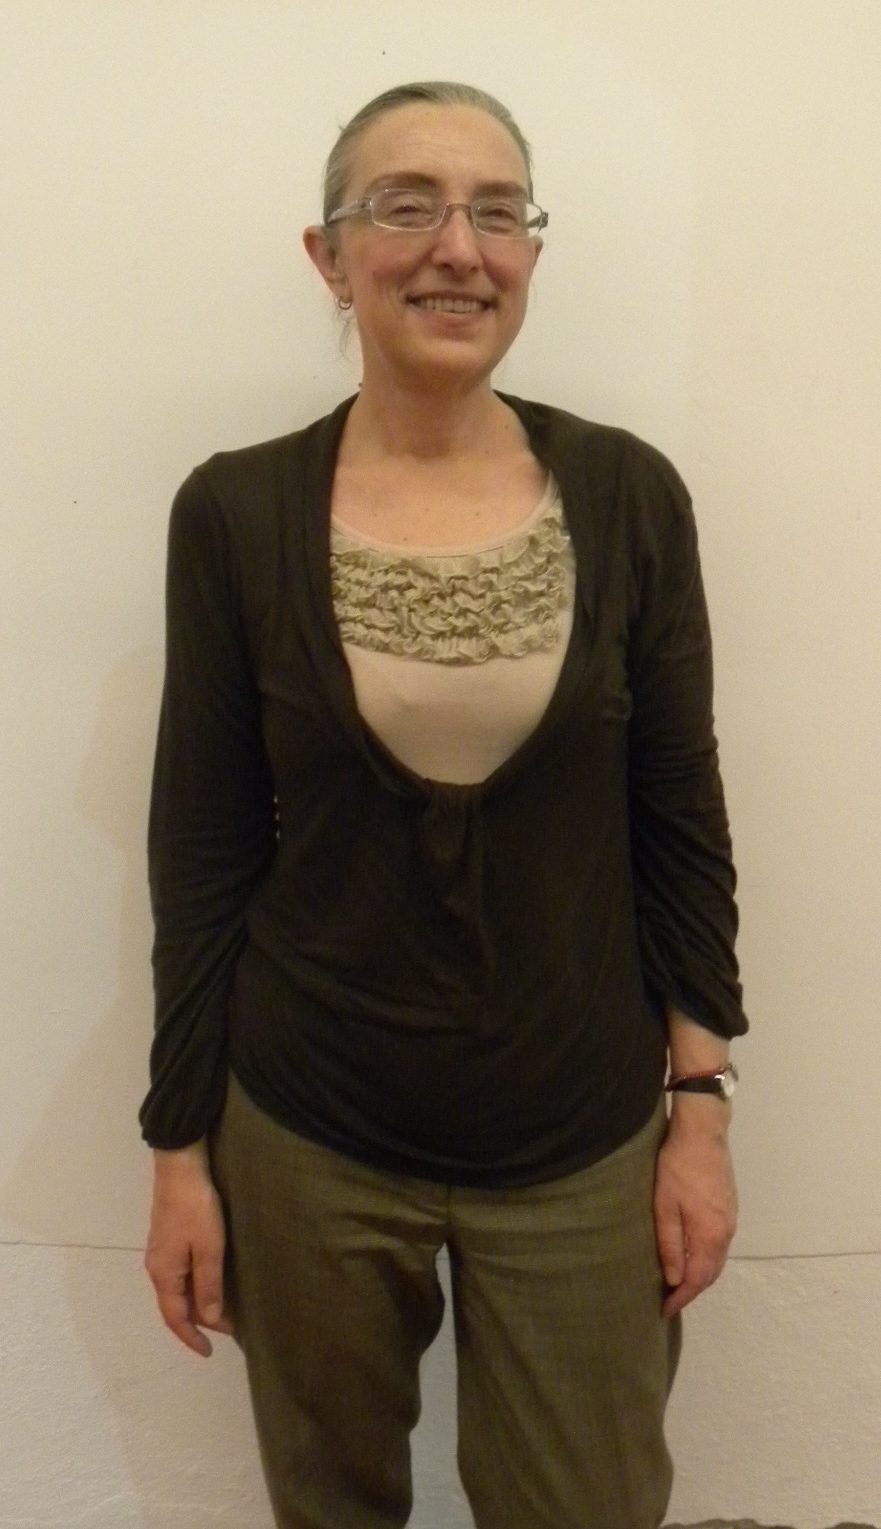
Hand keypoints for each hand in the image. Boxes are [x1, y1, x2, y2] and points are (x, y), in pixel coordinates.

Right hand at [144, 1141, 233, 1356]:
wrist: (181, 1168)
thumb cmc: (196, 1209)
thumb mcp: (208, 1249)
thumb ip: (208, 1285)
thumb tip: (209, 1318)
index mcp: (163, 1274)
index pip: (175, 1318)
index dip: (192, 1338)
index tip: (210, 1353)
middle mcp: (157, 1268)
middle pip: (176, 1306)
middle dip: (199, 1322)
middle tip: (229, 1329)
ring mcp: (161, 1253)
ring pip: (178, 1290)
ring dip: (198, 1304)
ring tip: (224, 1310)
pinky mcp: (168, 1240)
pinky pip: (179, 1275)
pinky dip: (195, 1287)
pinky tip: (211, 1283)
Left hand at [653, 1101, 737, 1318]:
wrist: (703, 1131)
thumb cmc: (678, 1167)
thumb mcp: (664, 1206)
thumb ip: (670, 1244)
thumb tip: (674, 1279)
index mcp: (711, 1234)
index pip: (698, 1279)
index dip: (681, 1297)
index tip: (664, 1310)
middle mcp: (727, 1232)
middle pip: (712, 1273)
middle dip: (692, 1290)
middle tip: (670, 1300)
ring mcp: (731, 1219)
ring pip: (717, 1259)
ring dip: (700, 1274)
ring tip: (678, 1283)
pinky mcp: (729, 1207)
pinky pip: (720, 1244)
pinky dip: (706, 1258)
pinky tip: (692, 1255)